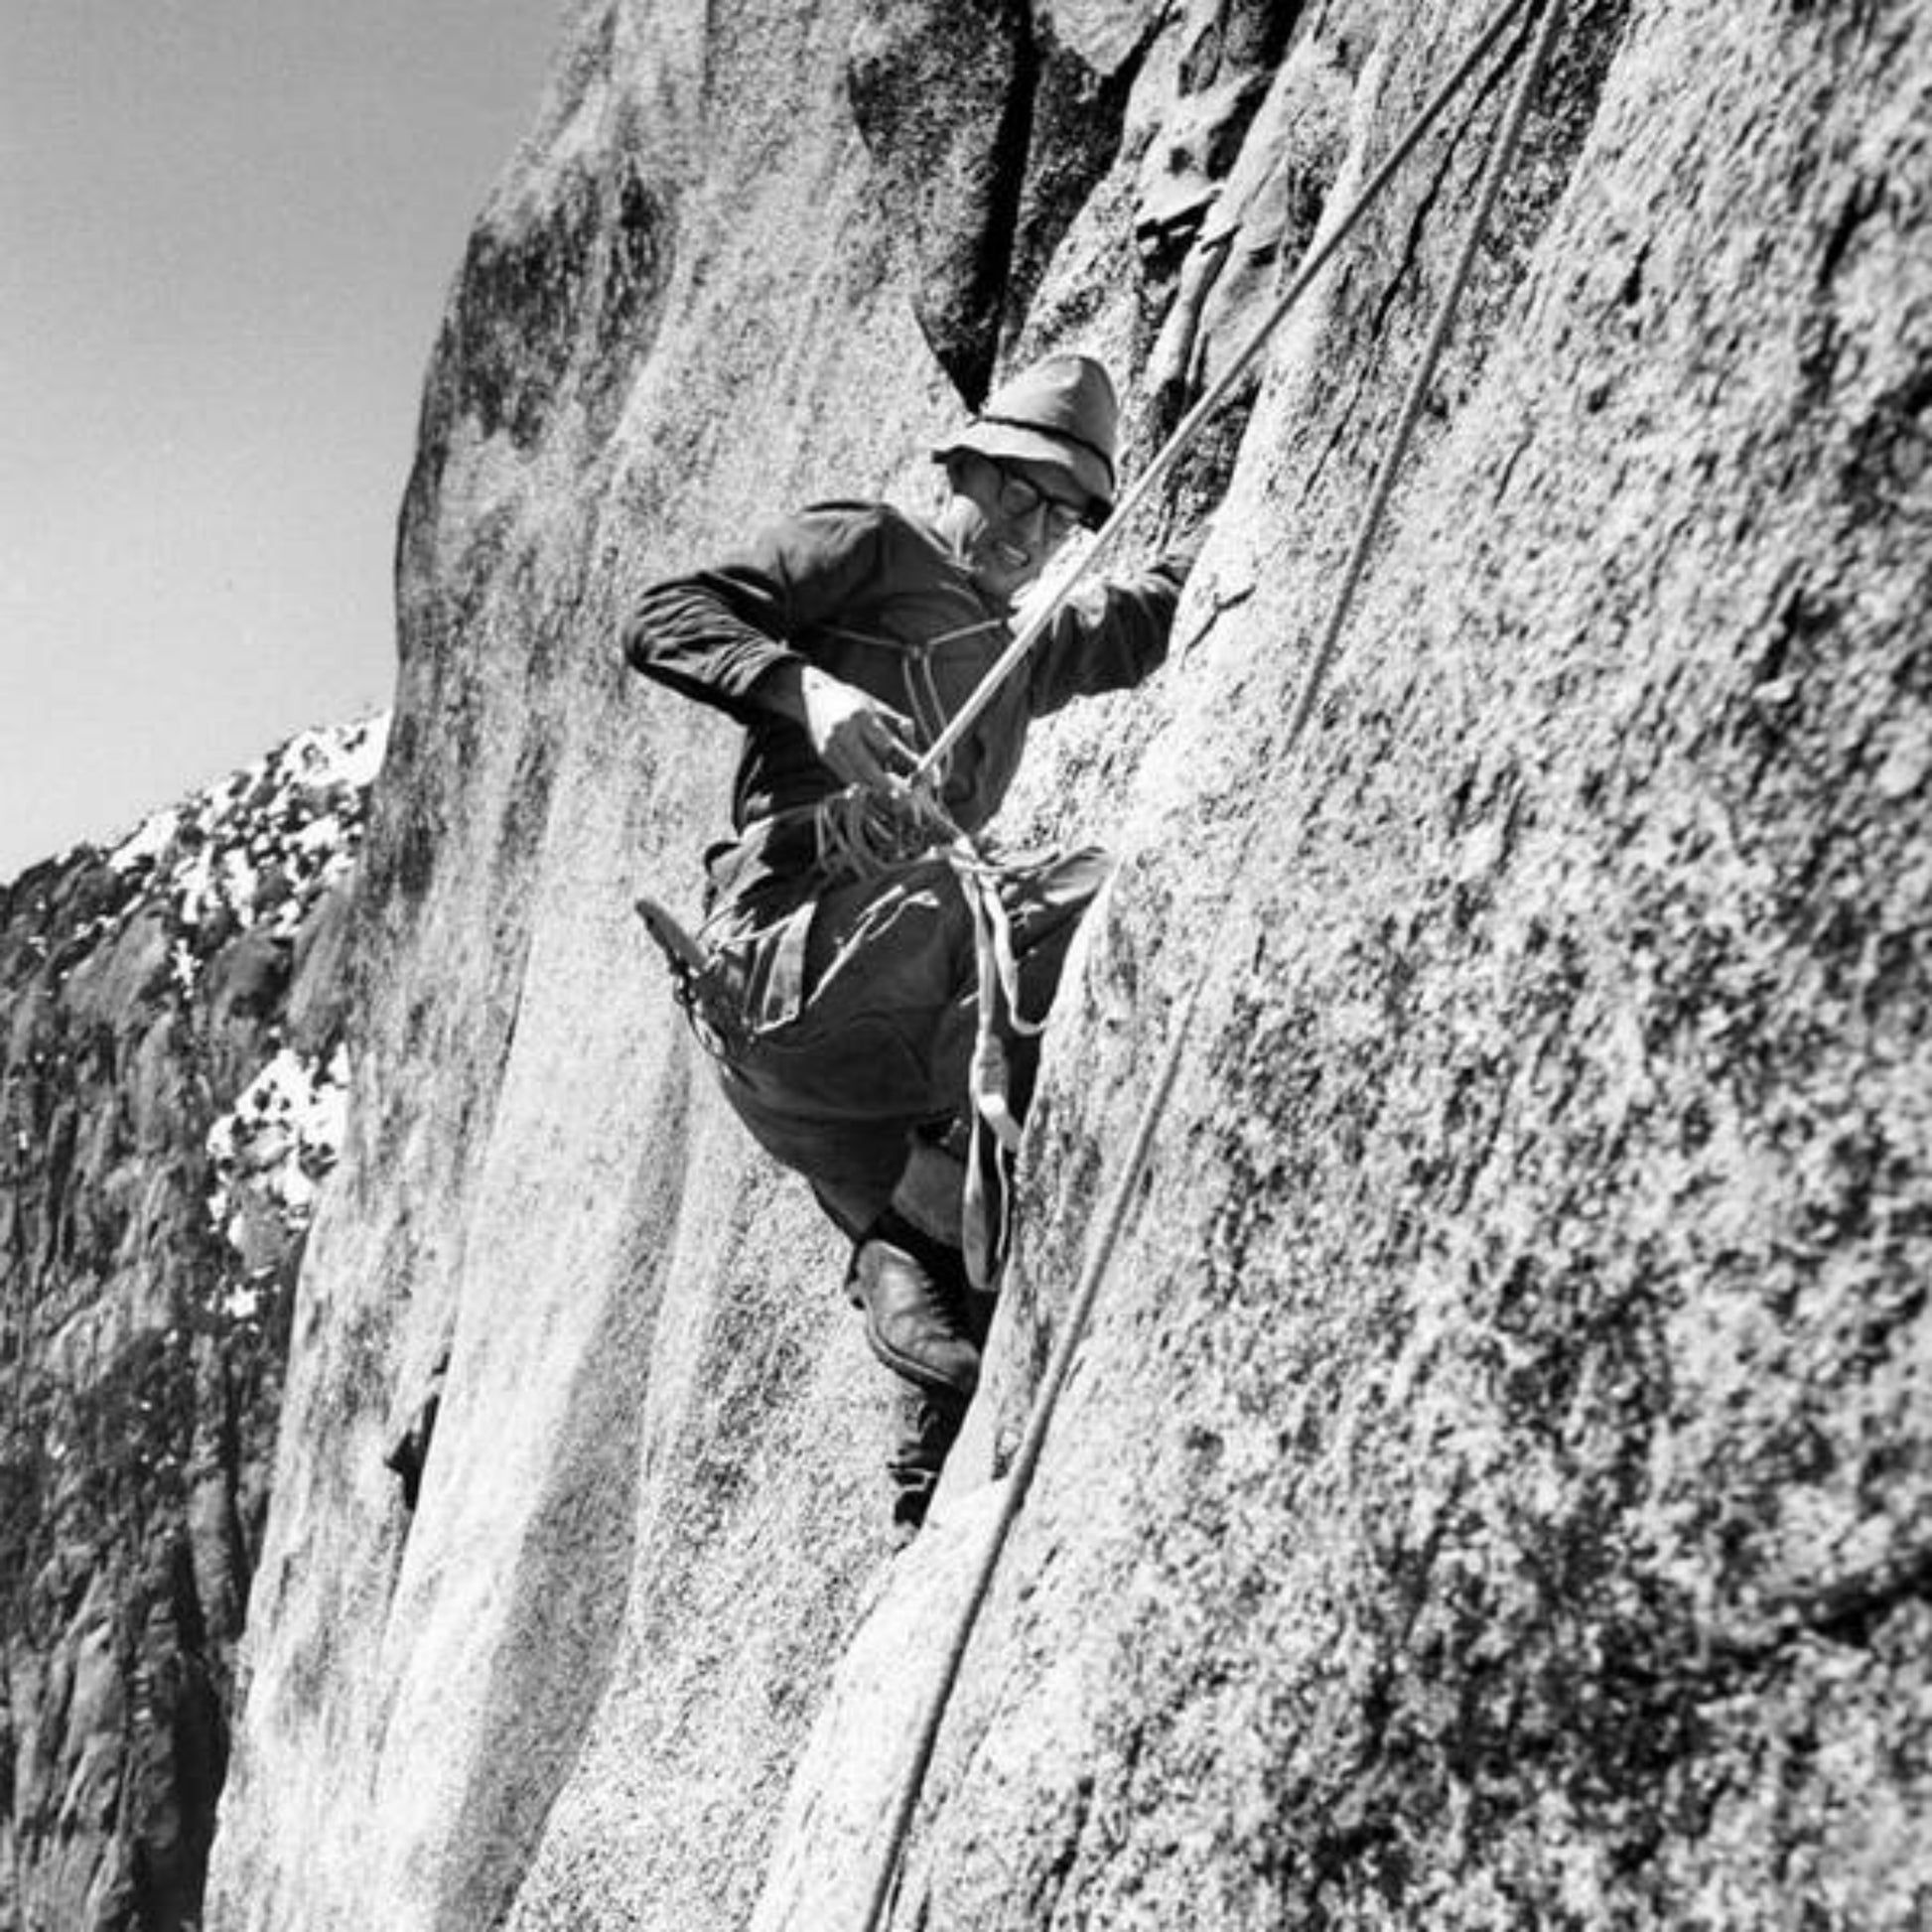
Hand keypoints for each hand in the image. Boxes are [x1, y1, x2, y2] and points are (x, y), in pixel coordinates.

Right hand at [794, 668, 920, 791]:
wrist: (813, 697)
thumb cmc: (851, 700)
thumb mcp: (877, 706)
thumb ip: (897, 724)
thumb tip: (916, 745)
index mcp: (861, 717)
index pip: (887, 746)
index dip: (905, 762)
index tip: (920, 773)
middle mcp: (844, 732)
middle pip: (868, 767)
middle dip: (887, 785)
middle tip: (903, 795)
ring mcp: (831, 745)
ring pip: (856, 776)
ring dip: (874, 787)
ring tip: (891, 791)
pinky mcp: (823, 755)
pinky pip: (845, 775)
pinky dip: (861, 782)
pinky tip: (872, 784)